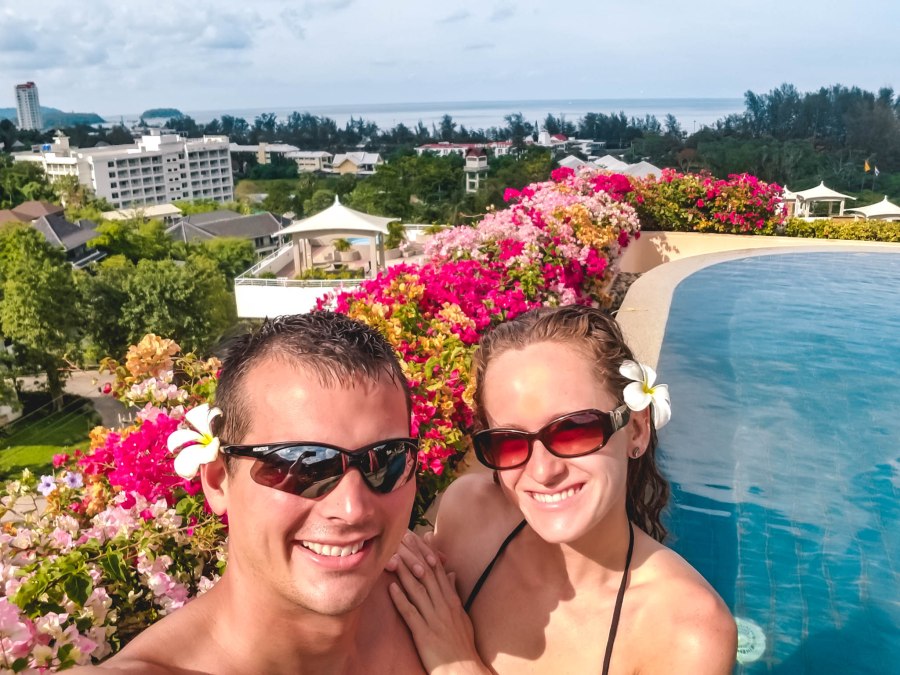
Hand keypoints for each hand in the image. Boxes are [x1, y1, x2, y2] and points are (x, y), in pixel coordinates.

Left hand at [387, 531, 490, 674]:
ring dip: (404, 572)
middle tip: (402, 537)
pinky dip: (400, 599)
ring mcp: (434, 619)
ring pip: (417, 590)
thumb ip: (454, 593)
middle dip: (413, 554)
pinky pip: (410, 613)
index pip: (438, 570)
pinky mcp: (424, 633)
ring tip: (392, 556)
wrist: (464, 671)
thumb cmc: (462, 645)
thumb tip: (450, 573)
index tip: (416, 537)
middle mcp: (444, 606)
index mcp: (452, 600)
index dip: (426, 552)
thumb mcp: (462, 615)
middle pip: (426, 575)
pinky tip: (391, 587)